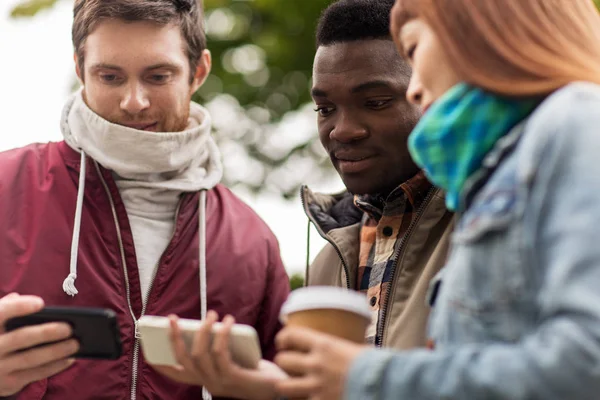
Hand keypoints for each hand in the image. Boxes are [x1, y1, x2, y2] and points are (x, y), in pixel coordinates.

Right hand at [0, 293, 78, 395]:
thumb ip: (6, 307)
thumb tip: (18, 297)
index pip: (1, 313)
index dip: (19, 307)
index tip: (41, 303)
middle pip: (20, 338)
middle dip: (46, 333)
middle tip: (69, 328)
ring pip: (31, 358)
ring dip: (56, 351)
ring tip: (75, 344)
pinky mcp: (8, 383)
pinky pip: (36, 374)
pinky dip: (55, 366)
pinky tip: (70, 358)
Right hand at [153, 311, 286, 399]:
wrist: (277, 388)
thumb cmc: (254, 370)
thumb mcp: (232, 358)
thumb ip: (219, 348)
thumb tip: (209, 325)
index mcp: (205, 380)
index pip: (177, 374)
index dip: (160, 362)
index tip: (148, 349)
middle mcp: (208, 383)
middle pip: (183, 359)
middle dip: (174, 337)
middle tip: (172, 318)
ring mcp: (219, 382)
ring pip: (200, 354)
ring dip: (204, 330)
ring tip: (211, 313)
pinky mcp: (233, 378)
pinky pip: (220, 353)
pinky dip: (222, 334)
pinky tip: (228, 322)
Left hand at [274, 326, 367, 399]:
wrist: (385, 384)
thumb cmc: (376, 364)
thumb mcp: (353, 348)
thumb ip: (338, 349)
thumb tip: (339, 351)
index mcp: (324, 344)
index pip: (291, 335)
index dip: (283, 339)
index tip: (283, 343)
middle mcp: (316, 364)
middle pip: (282, 360)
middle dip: (284, 363)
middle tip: (289, 366)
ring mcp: (316, 386)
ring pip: (284, 386)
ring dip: (286, 385)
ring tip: (292, 385)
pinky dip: (303, 399)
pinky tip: (308, 397)